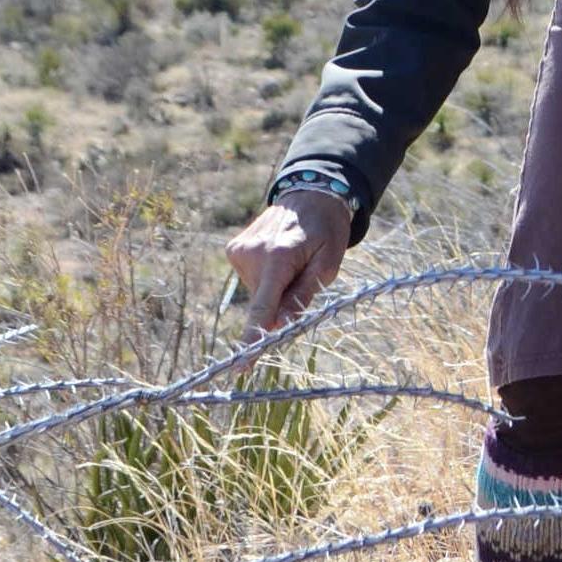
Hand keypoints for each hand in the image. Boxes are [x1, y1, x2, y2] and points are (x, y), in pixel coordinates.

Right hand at [225, 187, 351, 332]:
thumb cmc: (326, 231)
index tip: (240, 366)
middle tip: (301, 274)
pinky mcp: (233, 249)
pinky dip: (265, 276)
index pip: (262, 309)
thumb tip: (282, 326)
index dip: (252, 340)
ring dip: (274, 287)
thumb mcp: (327, 265)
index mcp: (277, 258)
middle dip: (282, 302)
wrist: (310, 195)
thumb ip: (303, 296)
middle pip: (264, 303)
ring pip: (257, 292)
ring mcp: (239, 250)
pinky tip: (278, 256)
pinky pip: (251, 278)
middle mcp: (252, 253)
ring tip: (291, 260)